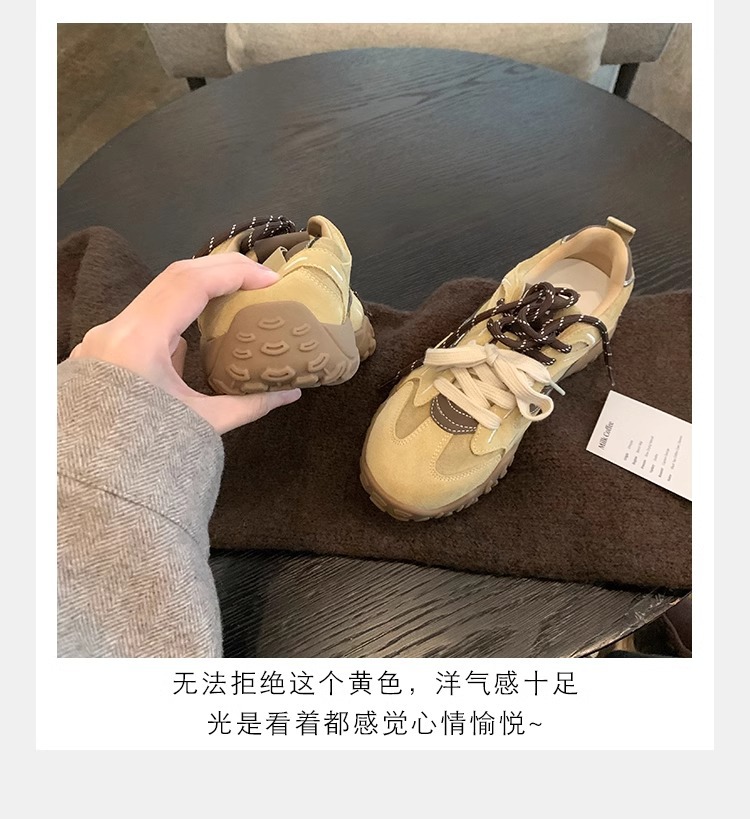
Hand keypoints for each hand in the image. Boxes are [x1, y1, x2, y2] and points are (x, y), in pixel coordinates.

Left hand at [69, 254, 300, 433]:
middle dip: (222, 271)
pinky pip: (146, 321)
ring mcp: (105, 337)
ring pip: (159, 296)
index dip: (235, 273)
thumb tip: (290, 393)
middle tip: (260, 279)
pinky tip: (197, 338)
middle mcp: (116, 328)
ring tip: (236, 298)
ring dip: (200, 293)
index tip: (270, 280)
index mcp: (139, 341)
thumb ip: (249, 404)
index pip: (191, 283)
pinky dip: (178, 320)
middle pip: (174, 277)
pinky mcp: (103, 349)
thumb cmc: (142, 452)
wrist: (92, 481)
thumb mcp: (203, 425)